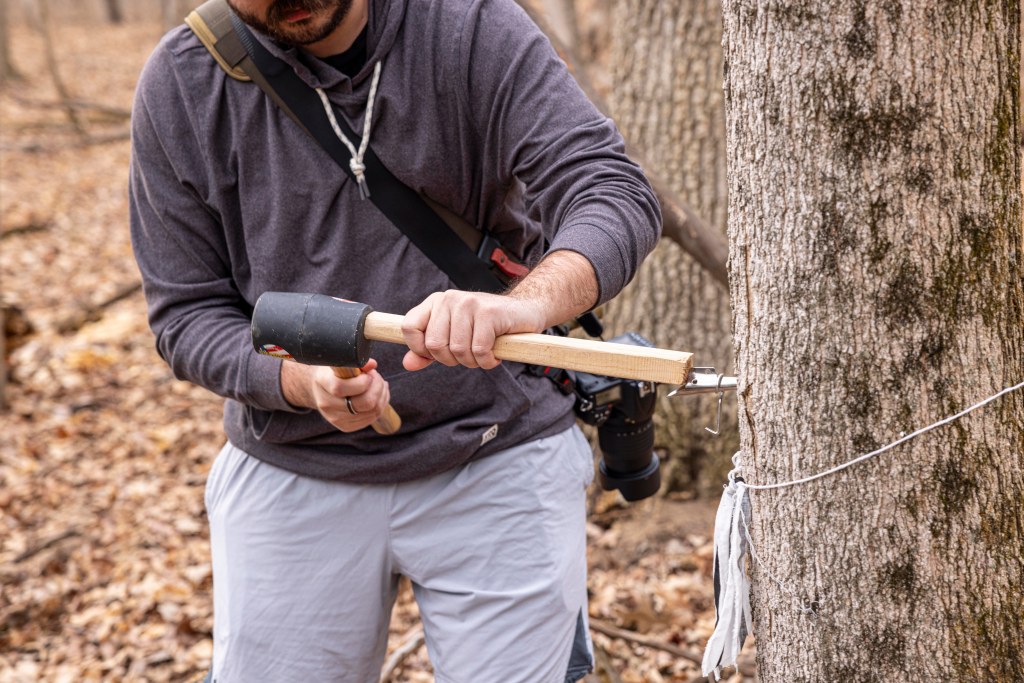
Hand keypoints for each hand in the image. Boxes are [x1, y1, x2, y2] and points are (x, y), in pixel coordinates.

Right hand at [282, 359, 390, 432]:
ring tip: (378, 384)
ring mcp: (336, 418)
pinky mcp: (346, 426)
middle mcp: (327, 404)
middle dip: (378, 387)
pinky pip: (372, 418)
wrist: (321, 389)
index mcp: (323, 383)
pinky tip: (377, 395)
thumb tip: (372, 365)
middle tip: (376, 377)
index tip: (368, 374)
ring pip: (373, 411)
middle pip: (365, 402)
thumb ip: (357, 362)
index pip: (342, 388)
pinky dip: (380, 404)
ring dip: (381, 395)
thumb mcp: (342, 361)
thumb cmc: (335, 372)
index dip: (363, 381)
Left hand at [401, 290, 546, 370]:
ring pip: (458, 350)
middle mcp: (449, 299)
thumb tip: (408, 364)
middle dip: (452, 360)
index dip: (420, 349)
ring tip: (484, 353)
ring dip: (473, 362)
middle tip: (468, 355)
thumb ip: (428, 351)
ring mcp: (469, 303)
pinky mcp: (489, 313)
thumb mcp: (454, 337)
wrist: (524, 312)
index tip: (439, 354)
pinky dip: (487, 361)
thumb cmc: (487, 327)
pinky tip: (494, 355)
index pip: (409, 327)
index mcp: (436, 302)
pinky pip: (479, 350)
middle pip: (435, 345)